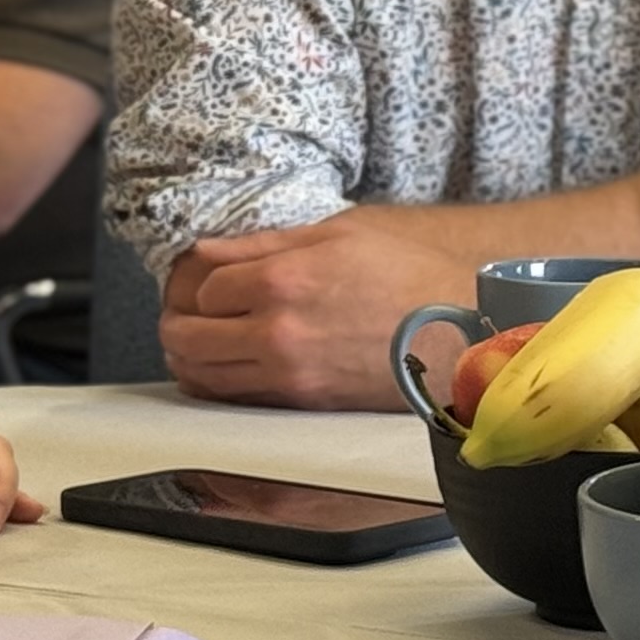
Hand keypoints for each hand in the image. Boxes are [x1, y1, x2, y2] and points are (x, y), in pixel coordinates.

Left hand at [163, 209, 465, 408]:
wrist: (460, 332)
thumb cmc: (409, 274)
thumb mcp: (340, 233)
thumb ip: (266, 244)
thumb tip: (210, 250)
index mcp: (282, 281)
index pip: (203, 287)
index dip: (206, 282)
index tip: (220, 281)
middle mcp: (276, 334)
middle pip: (186, 337)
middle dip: (179, 323)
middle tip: (186, 315)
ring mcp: (288, 377)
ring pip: (202, 378)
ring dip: (190, 359)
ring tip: (200, 344)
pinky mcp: (304, 406)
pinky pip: (236, 402)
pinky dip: (219, 387)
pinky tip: (229, 371)